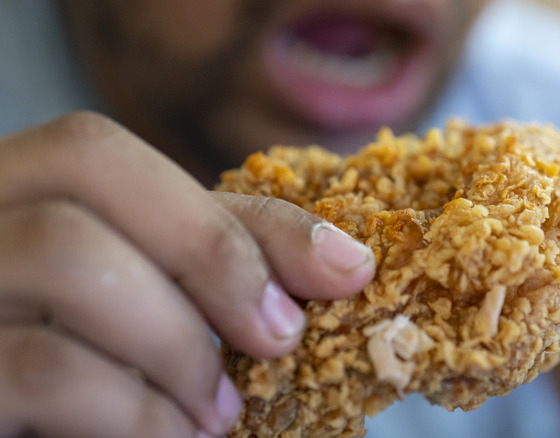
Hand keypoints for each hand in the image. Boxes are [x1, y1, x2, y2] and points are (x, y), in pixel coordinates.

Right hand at [0, 113, 374, 437]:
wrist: (33, 429)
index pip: (99, 148)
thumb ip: (219, 257)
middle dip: (212, 255)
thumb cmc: (92, 365)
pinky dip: (138, 409)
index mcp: (10, 193)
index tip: (335, 271)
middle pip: (85, 173)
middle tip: (279, 340)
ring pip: (67, 255)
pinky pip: (46, 364)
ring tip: (218, 412)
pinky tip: (173, 436)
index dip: (221, 204)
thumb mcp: (151, 294)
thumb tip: (346, 262)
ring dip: (178, 343)